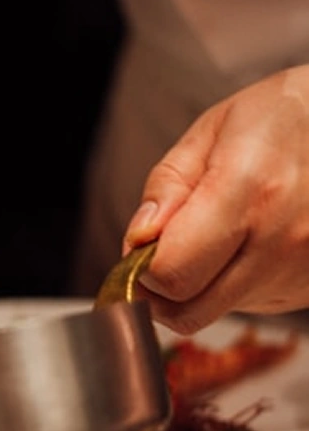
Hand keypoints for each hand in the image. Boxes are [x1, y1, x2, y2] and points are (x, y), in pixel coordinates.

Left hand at [122, 67, 308, 333]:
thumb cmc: (281, 118)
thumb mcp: (211, 131)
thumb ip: (168, 188)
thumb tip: (138, 242)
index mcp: (249, 191)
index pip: (171, 273)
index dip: (141, 268)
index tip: (141, 247)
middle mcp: (282, 241)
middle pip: (190, 311)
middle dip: (160, 289)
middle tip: (161, 252)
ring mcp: (303, 270)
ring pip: (217, 311)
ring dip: (200, 284)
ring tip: (218, 232)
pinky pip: (250, 305)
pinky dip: (234, 283)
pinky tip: (250, 240)